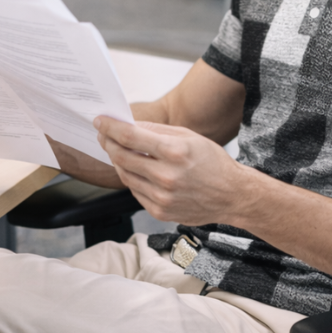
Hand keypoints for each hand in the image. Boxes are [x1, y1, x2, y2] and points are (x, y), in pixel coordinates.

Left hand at [94, 117, 251, 225]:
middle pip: (121, 156)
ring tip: (118, 150)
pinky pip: (135, 191)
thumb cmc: (213, 163)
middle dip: (108, 142)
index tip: (100, 121)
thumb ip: (157, 130)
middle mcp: (166, 176)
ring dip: (117, 160)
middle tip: (103, 134)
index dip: (110, 127)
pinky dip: (131, 177)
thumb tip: (130, 124)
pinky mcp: (159, 211)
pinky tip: (135, 169)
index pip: (130, 137)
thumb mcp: (189, 136)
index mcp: (175, 152)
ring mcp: (162, 196)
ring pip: (125, 175)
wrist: (231, 195)